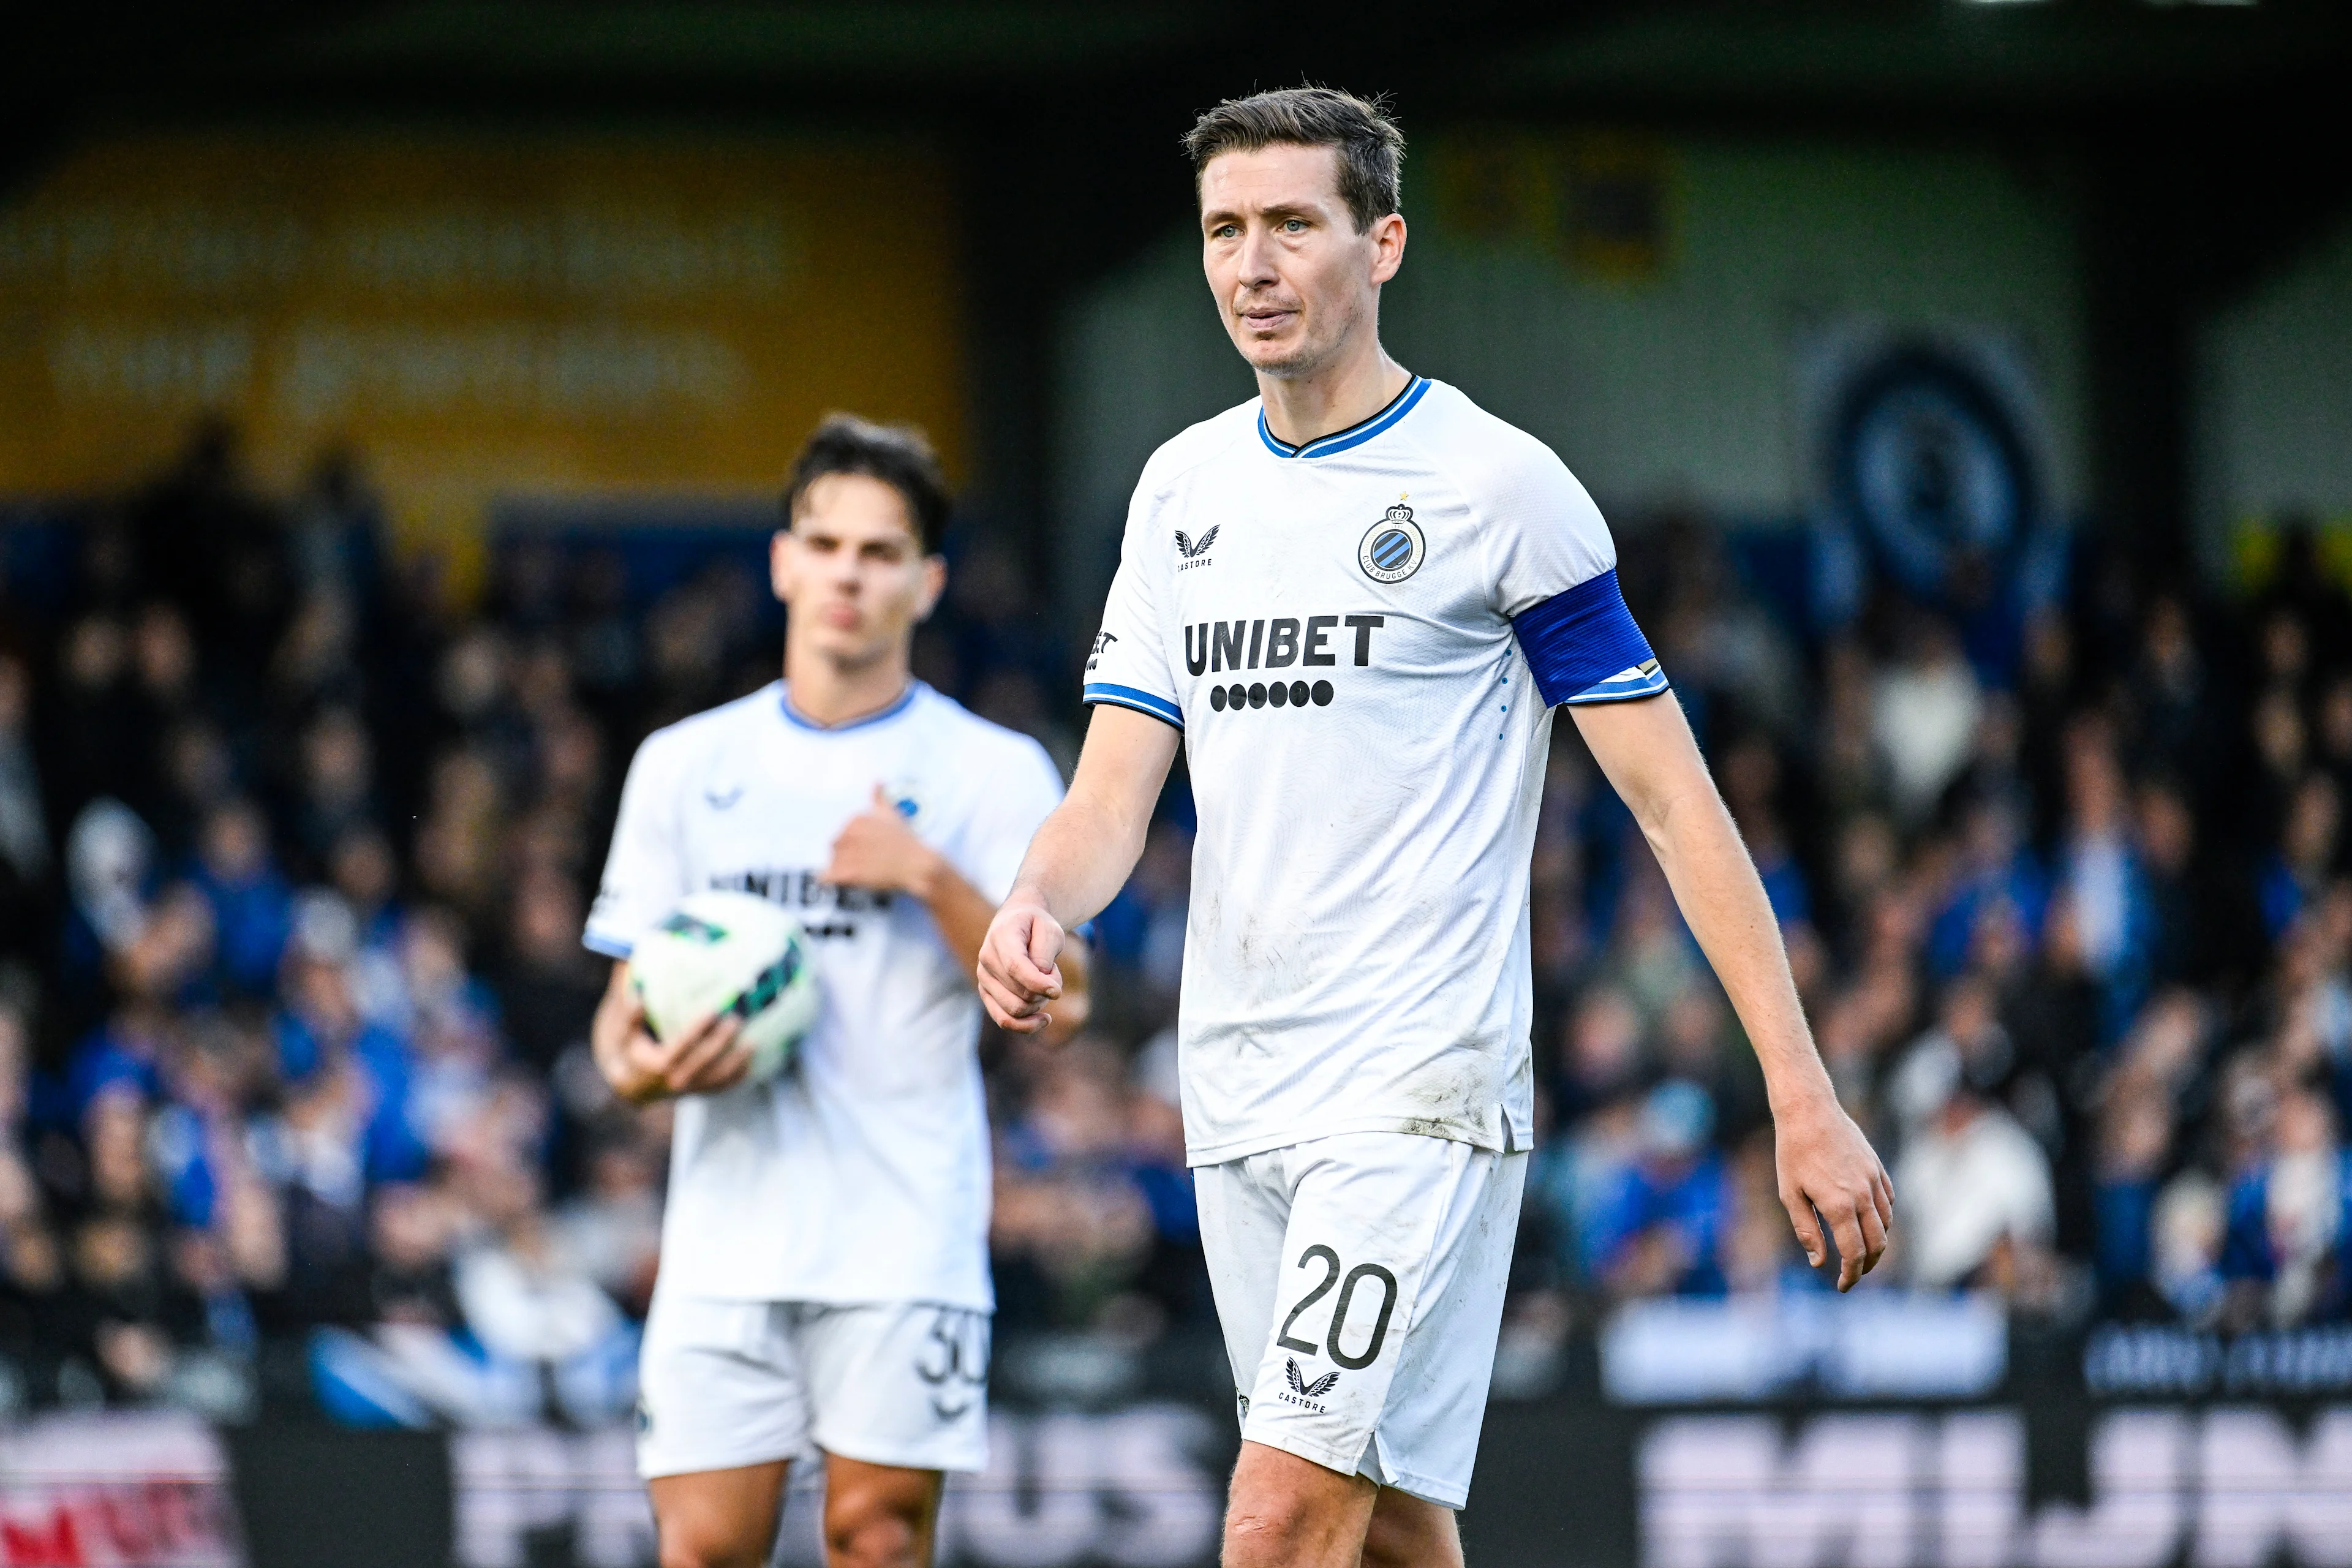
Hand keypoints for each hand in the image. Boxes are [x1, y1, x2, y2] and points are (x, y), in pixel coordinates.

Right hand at [598, 985, 752, 1104]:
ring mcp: (689, 1089)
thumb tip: (627, 969)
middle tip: (738, 1018)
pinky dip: (739, 1073)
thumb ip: (627, 1004)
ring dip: (737, 1060)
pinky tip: (753, 1057)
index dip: (698, 1030)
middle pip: (704, 1062)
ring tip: (753, 1040)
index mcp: (656, 1065)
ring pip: (717, 1077)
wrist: (632, 1084)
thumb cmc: (628, 1048)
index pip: (680, 1048)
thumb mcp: (621, 1030)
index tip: (713, 1010)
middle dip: (722, 1042)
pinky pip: (723, 1085)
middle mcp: (674, 1081)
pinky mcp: (700, 1091)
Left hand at [821, 785, 940, 895]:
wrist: (919, 864)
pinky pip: (827, 876)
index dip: (853, 844)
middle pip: (834, 847)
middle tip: (865, 864)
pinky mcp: (850, 872)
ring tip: (862, 873)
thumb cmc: (907, 841)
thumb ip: (879, 798)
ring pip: (832, 862)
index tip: (867, 850)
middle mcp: (849, 833)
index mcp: (856, 819)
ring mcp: (848, 853)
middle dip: (846, 856)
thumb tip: (876, 781)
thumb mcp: (892, 814)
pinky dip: (832, 879)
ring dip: (842, 869)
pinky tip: (844, 881)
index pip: (841, 833)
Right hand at [978, 897, 1064, 1034]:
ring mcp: (984, 978)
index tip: (1057, 991)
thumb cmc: (1037, 926)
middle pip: (1020, 992)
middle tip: (1054, 972)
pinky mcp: (987, 993)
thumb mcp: (1050, 929)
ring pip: (1014, 1009)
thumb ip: (1045, 953)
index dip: (1038, 983)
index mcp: (1001, 937)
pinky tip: (1044, 1019)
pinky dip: (1026, 1025)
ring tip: (1046, 984)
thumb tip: (1040, 981)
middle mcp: (987, 959)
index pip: (1015, 967)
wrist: (1017, 922)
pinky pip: (1003, 1020)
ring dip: (1039, 1003)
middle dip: (1046, 990)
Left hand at [1774, 1088, 1893, 1290]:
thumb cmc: (1793, 1153)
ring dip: (1877, 1243)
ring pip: (1887, 1223)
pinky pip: (1889, 1200)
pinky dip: (1883, 1218)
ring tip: (1862, 1251)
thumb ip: (1806, 1230)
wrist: (1809, 1111)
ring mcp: (1873, 1180)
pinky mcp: (1877, 1167)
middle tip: (1854, 1274)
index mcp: (1839, 1205)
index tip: (1843, 1286)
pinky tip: (1870, 1221)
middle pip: (1877, 1243)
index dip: (1851, 1275)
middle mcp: (1863, 1195)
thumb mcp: (1790, 1194)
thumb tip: (1819, 1262)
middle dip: (1867, 1265)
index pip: (1854, 1253)